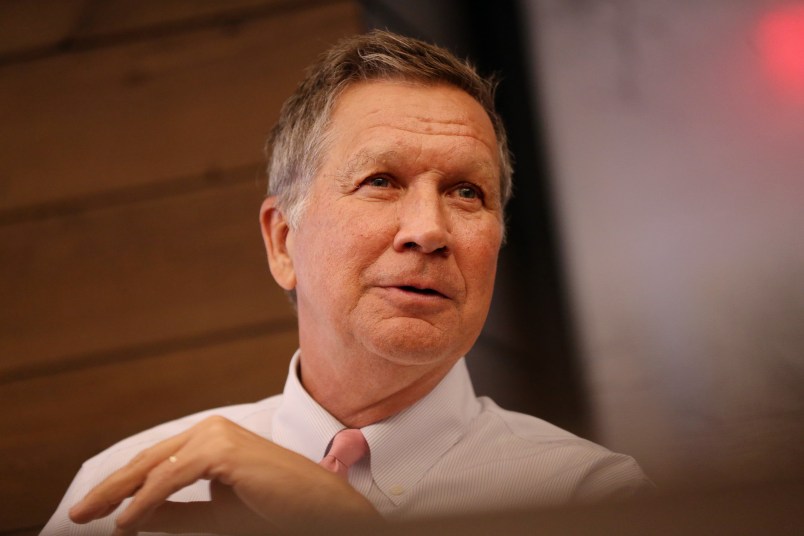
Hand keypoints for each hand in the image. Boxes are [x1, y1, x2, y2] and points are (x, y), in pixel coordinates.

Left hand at [68, 416, 380, 534]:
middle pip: (147, 460)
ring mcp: (217, 436)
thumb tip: (135, 517)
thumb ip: (178, 511)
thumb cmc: (275, 507)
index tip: (95, 509)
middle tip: (78, 513)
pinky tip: (125, 522)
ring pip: (153, 467)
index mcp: (212, 439)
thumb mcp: (216, 512)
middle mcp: (211, 430)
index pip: (155, 461)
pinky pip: (171, 479)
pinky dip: (144, 502)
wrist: (320, 507)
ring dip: (119, 495)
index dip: (121, 485)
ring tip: (92, 518)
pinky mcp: (222, 451)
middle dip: (109, 488)